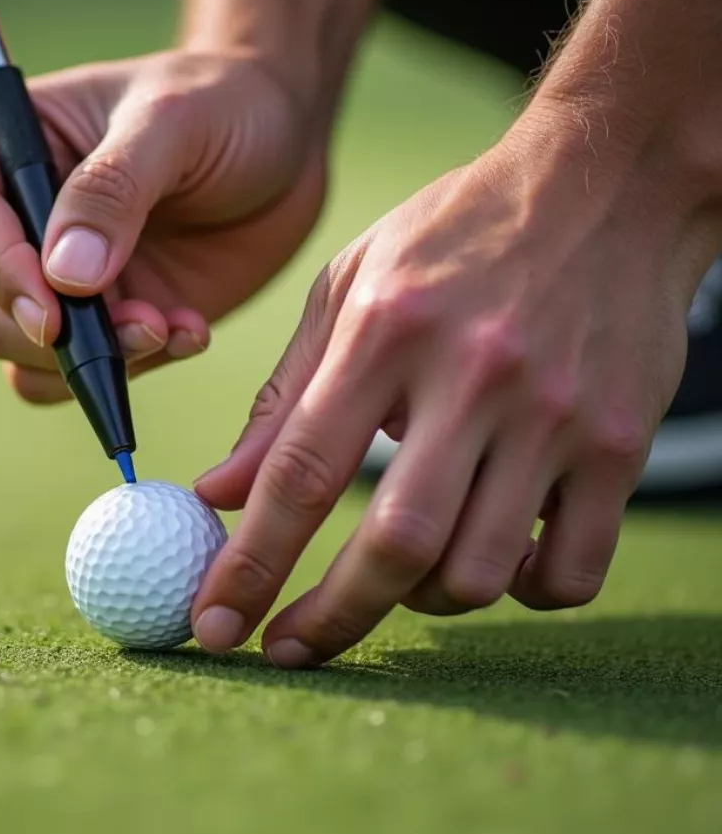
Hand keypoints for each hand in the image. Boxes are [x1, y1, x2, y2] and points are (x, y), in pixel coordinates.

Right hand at [0, 49, 325, 401]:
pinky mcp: (99, 323)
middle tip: (137, 327)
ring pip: (24, 355)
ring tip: (170, 327)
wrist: (284, 144)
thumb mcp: (173, 121)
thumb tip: (63, 275)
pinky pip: (84, 376)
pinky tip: (189, 332)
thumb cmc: (222, 102)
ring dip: (93, 364)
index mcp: (4, 143)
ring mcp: (53, 280)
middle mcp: (13, 219)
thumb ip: (113, 189)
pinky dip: (131, 372)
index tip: (54, 313)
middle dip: (50, 336)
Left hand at [192, 110, 710, 666]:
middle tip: (290, 649)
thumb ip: (282, 398)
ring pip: (479, 572)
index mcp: (385, 330)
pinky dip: (520, 593)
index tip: (212, 626)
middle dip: (329, 619)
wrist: (608, 184)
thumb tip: (216, 495)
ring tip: (402, 573)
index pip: (299, 474)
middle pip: (394, 545)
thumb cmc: (455, 236)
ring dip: (423, 601)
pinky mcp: (621, 443)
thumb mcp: (349, 288)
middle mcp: (472, 376)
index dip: (248, 566)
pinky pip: (570, 572)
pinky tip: (492, 559)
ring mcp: (556, 414)